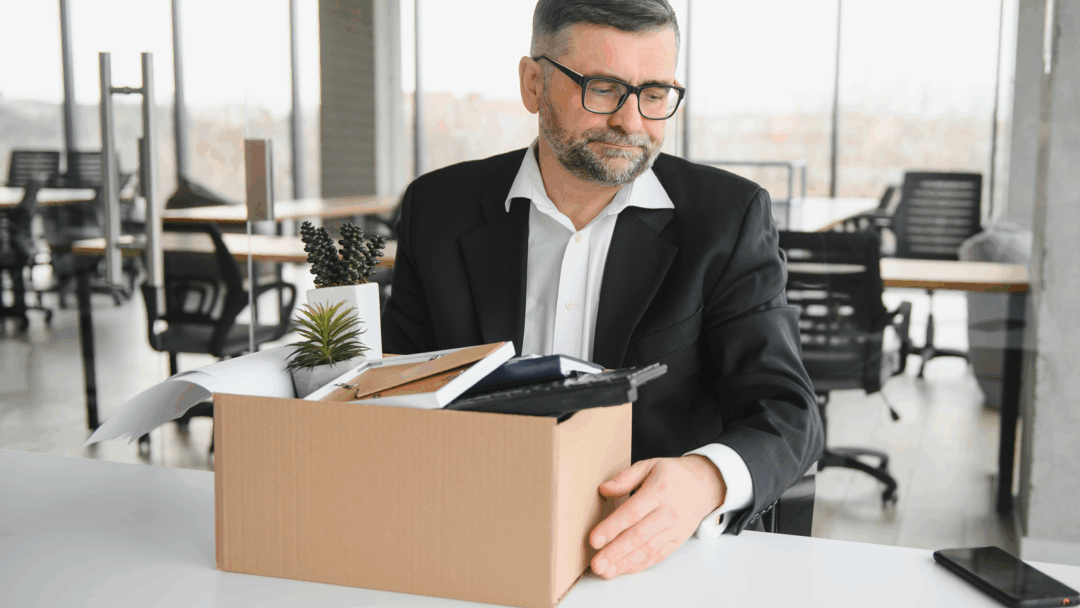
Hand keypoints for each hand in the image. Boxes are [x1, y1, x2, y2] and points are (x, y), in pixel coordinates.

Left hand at [589, 455, 725, 579]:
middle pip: (639, 536)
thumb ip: (625, 477)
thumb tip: (604, 489)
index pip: (633, 512)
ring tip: (606, 572)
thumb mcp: (650, 465)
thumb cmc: (673, 475)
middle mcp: (667, 513)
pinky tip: (623, 569)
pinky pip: (658, 556)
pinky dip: (640, 565)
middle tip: (596, 564)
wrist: (704, 485)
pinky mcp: (677, 541)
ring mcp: (674, 529)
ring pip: (648, 549)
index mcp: (659, 491)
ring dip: (625, 562)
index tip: (594, 540)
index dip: (612, 527)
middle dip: (616, 552)